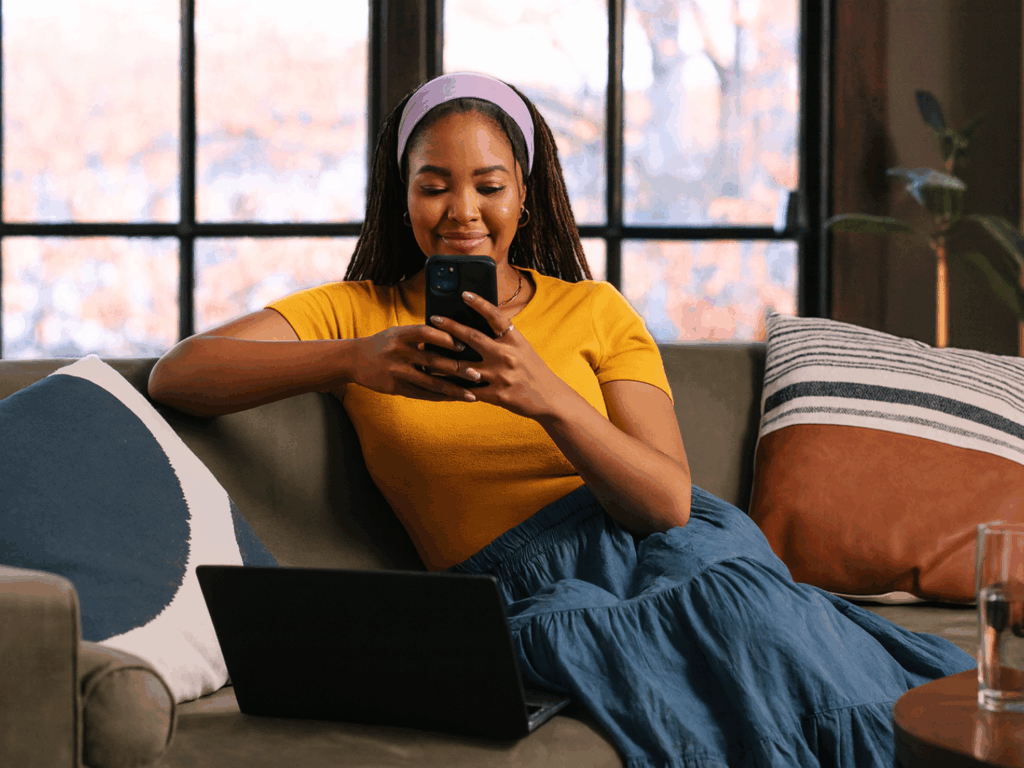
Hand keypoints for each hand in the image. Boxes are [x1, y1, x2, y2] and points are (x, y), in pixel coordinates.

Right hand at [349, 324, 479, 401]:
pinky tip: (455, 399)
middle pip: (433, 361)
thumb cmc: (384, 343)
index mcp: (401, 335)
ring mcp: (397, 371)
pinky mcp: (396, 387)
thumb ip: (421, 336)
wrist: (354, 359)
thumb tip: (453, 336)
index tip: (464, 346)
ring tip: (472, 395)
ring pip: (431, 382)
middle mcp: (399, 352)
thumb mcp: (398, 333)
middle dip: (457, 369)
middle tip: (478, 374)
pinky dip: (441, 397)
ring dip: (454, 389)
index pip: (426, 334)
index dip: (446, 339)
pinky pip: (422, 394)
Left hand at [427, 291, 565, 419]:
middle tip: (433, 319)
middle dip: (450, 327)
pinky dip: (452, 386)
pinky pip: (469, 390)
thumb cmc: (532, 370)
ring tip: (425, 352)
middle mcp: (508, 355)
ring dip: (442, 360)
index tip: (464, 294)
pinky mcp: (497, 395)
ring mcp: (501, 376)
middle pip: (473, 338)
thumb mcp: (522, 348)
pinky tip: (437, 381)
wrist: (550, 399)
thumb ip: (503, 337)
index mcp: (514, 341)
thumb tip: (478, 323)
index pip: (496, 317)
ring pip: (464, 366)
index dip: (480, 304)